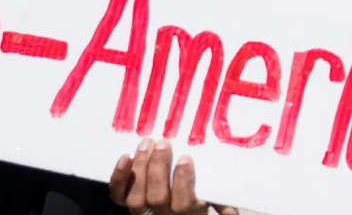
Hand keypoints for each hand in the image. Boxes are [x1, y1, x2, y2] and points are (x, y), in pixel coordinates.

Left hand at [107, 137, 237, 214]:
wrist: (170, 210)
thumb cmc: (196, 197)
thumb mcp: (212, 199)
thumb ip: (222, 201)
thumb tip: (234, 212)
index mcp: (188, 212)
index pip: (184, 203)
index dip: (183, 180)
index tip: (186, 158)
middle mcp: (163, 214)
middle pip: (157, 197)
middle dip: (158, 168)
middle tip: (163, 143)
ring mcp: (142, 210)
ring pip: (136, 197)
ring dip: (141, 167)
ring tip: (147, 143)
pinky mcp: (126, 202)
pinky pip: (117, 196)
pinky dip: (118, 178)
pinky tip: (125, 158)